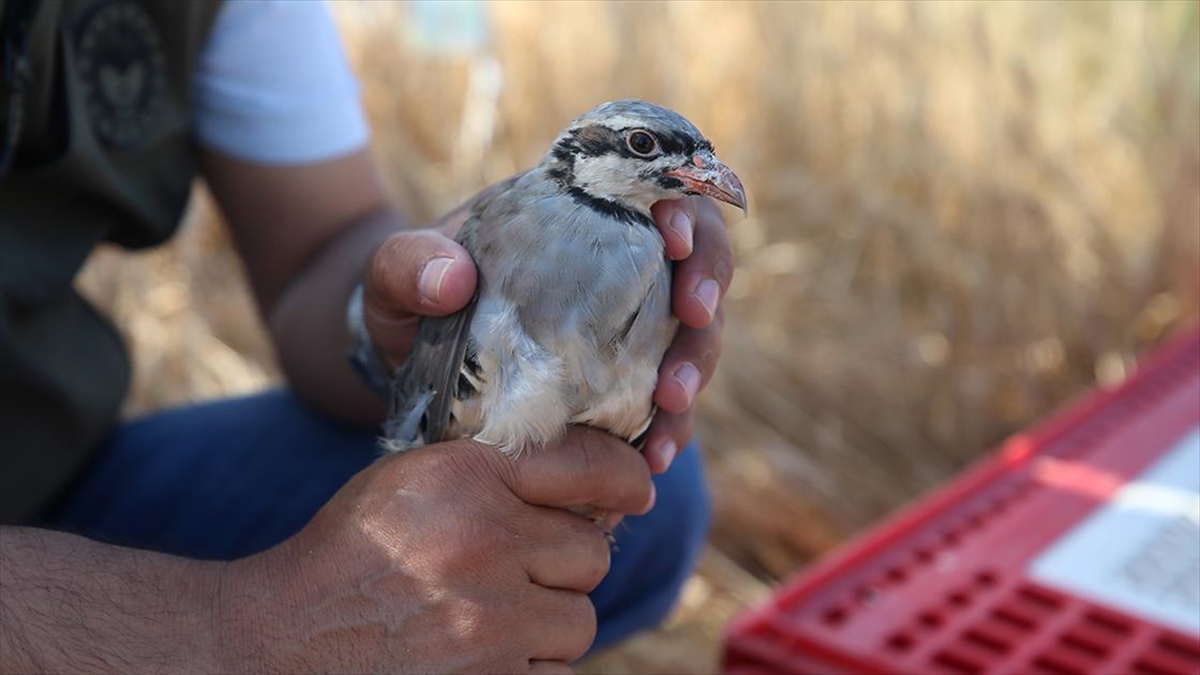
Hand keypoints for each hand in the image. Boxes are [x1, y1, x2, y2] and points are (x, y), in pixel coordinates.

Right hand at [215, 427, 654, 673]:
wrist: (283, 640)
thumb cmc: (354, 554)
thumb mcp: (415, 481)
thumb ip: (497, 471)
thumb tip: (596, 488)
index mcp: (466, 478)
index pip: (585, 463)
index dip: (623, 476)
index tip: (636, 489)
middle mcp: (485, 542)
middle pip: (592, 553)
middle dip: (564, 565)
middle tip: (517, 572)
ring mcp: (491, 622)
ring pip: (580, 620)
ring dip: (548, 623)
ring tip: (487, 619)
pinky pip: (558, 673)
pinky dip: (529, 667)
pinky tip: (481, 655)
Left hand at [362, 186, 732, 473]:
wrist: (407, 358)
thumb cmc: (408, 296)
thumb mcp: (394, 273)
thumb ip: (408, 263)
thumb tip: (452, 280)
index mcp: (580, 215)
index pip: (657, 195)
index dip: (684, 212)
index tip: (671, 239)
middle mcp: (620, 266)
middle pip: (698, 265)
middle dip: (706, 291)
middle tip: (691, 322)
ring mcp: (627, 327)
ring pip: (695, 337)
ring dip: (695, 369)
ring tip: (669, 409)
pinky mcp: (622, 384)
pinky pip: (665, 402)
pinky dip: (669, 428)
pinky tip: (652, 457)